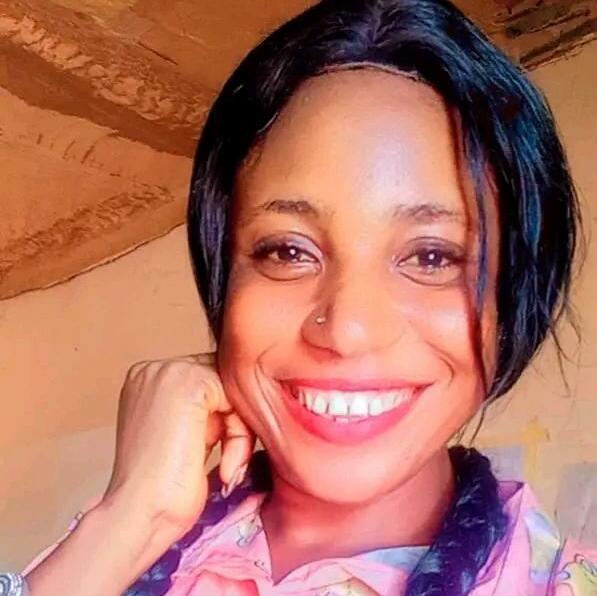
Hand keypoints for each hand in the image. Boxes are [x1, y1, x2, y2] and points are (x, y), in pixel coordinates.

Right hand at [26, 354, 254, 595]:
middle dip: (233, 421)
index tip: (221, 454)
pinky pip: (235, 397)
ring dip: (238, 431)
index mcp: (148, 380)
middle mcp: (154, 370)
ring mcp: (168, 372)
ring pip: (232, 389)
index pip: (209, 380)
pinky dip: (240, 433)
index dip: (224, 416)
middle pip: (223, 381)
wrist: (143, 515)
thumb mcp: (184, 436)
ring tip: (227, 465)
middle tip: (229, 462)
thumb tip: (242, 399)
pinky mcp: (188, 383)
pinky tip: (227, 463)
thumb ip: (203, 411)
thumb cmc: (164, 490)